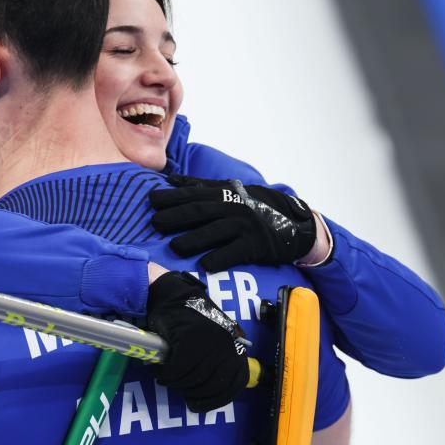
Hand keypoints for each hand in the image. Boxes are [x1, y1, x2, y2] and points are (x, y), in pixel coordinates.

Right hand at [146, 271, 248, 411]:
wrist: (172, 295)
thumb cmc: (191, 320)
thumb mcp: (214, 339)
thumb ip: (218, 360)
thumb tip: (214, 389)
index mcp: (234, 346)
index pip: (235, 383)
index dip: (217, 398)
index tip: (199, 403)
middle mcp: (225, 345)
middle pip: (211, 385)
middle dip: (193, 392)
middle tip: (180, 389)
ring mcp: (207, 341)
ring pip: (192, 379)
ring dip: (177, 384)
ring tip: (168, 379)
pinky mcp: (188, 338)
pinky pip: (177, 369)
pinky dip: (167, 375)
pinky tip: (161, 373)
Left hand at [150, 175, 316, 271]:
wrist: (294, 224)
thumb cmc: (256, 207)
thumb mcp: (232, 191)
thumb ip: (202, 186)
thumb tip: (172, 179)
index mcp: (226, 193)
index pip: (194, 193)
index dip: (172, 196)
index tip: (151, 199)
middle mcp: (234, 207)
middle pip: (201, 211)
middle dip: (176, 216)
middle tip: (155, 223)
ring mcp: (245, 226)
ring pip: (215, 232)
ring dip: (193, 239)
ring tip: (174, 246)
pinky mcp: (255, 245)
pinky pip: (234, 252)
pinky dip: (219, 258)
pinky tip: (204, 265)